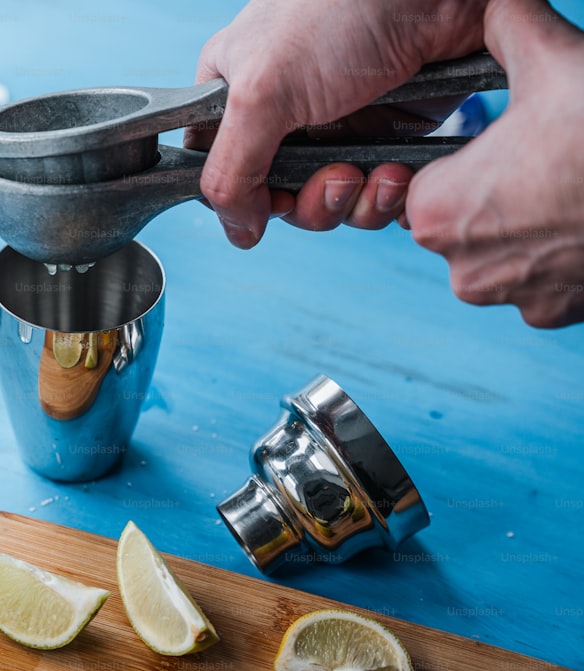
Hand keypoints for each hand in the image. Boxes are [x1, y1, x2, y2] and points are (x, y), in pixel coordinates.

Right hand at [185, 0, 486, 247]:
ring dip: (354, 203)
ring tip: (376, 171)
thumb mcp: (261, 94)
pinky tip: (399, 173)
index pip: (218, 170)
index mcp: (235, 94)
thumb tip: (238, 231)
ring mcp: (336, 127)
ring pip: (329, 204)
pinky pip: (375, 195)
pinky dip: (388, 197)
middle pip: (277, 199)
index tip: (269, 201)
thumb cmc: (340, 11)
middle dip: (310, 202)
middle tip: (336, 177)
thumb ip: (232, 171)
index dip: (240, 199)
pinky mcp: (386, 135)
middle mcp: (282, 115)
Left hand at [407, 0, 583, 327]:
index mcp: (436, 211)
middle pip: (463, 220)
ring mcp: (509, 297)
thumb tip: (495, 6)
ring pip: (503, 250)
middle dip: (499, 191)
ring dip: (531, 223)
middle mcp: (460, 267)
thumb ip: (507, 28)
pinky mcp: (554, 314)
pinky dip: (562, 252)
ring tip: (574, 185)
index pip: (426, 182)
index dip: (468, 157)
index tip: (507, 142)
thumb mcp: (554, 60)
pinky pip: (543, 278)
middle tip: (550, 160)